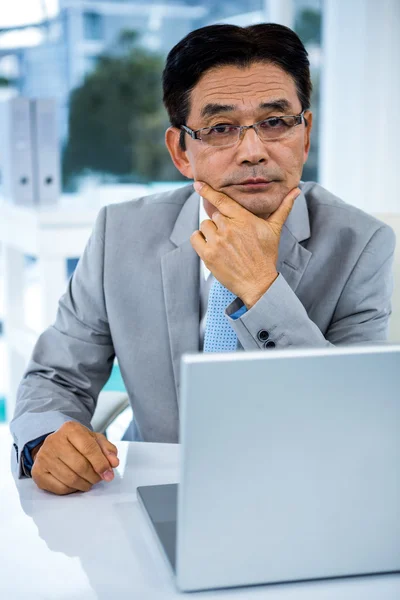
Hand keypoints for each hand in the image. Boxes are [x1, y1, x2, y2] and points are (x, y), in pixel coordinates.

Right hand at [31, 421, 119, 495]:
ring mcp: (43, 457)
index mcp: (70, 429)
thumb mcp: (94, 440)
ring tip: (89, 481)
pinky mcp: (37, 472)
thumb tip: (113, 462)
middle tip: (99, 478)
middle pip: (80, 466)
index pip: (89, 448)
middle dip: (94, 476)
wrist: (54, 445)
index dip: (101, 464)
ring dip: (85, 484)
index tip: (108, 474)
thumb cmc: (77, 443)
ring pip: (70, 479)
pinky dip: (72, 489)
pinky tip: (76, 483)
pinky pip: (60, 488)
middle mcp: (54, 441)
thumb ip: (107, 450)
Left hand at [191, 182, 300, 308]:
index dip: (207, 190)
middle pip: (214, 215)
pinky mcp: (208, 255)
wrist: (258, 282)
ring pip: (204, 225)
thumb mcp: (275, 230)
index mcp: (243, 219)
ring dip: (210, 232)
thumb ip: (283, 208)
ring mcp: (217, 241)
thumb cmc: (266, 255)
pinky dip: (200, 239)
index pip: (222, 200)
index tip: (197, 184)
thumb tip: (297, 190)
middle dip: (220, 223)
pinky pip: (195, 238)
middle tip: (231, 236)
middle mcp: (229, 228)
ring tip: (222, 243)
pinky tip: (210, 245)